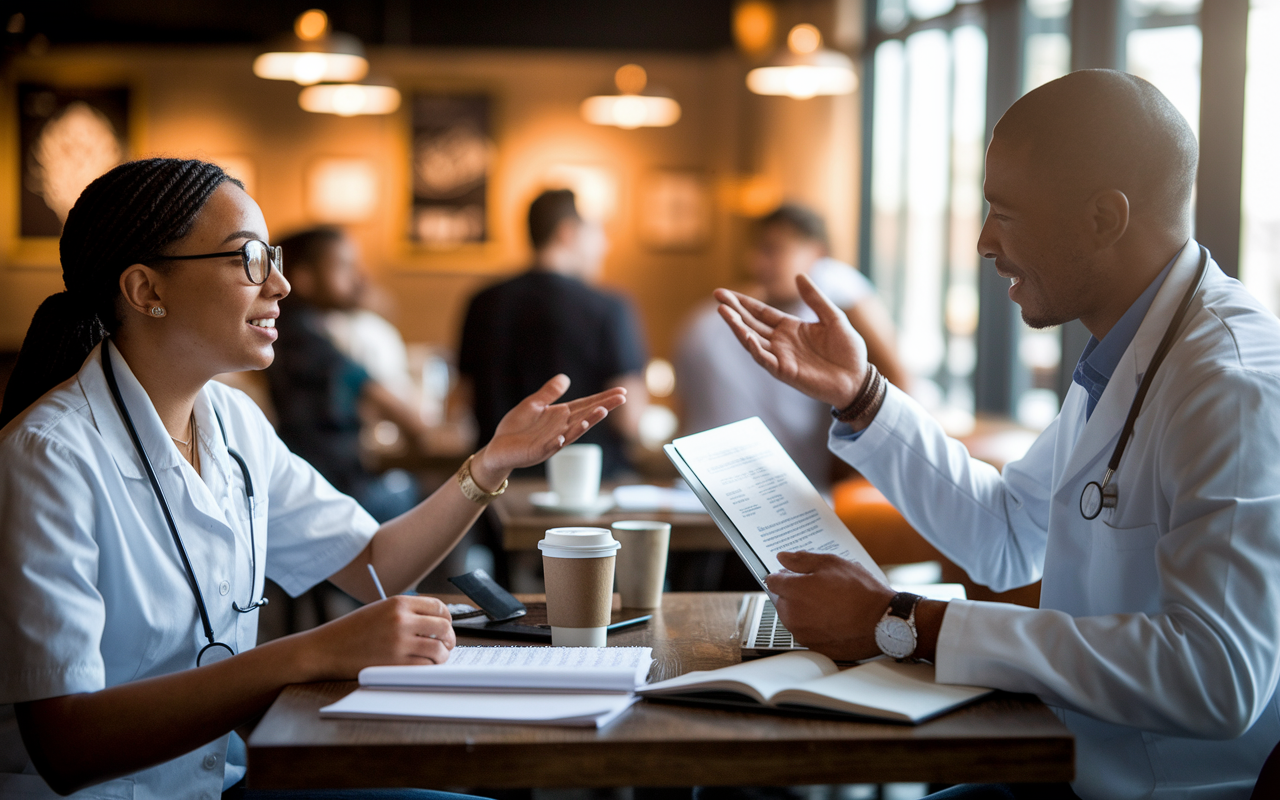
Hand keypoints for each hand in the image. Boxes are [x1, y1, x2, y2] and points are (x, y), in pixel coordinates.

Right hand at [298, 595, 455, 680]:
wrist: (325, 649)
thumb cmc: (352, 631)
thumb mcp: (379, 610)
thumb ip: (406, 613)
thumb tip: (436, 622)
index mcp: (398, 603)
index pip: (438, 607)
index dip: (447, 618)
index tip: (446, 625)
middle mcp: (401, 620)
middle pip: (443, 627)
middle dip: (449, 638)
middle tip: (446, 644)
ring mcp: (399, 643)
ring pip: (438, 649)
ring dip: (442, 655)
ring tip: (437, 657)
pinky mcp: (394, 664)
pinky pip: (425, 666)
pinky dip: (429, 667)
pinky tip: (423, 666)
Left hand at [472, 374, 626, 487]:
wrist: (498, 449)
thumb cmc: (516, 428)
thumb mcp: (533, 405)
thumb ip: (549, 393)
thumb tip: (565, 378)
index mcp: (560, 416)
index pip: (585, 405)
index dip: (602, 399)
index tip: (621, 392)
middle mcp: (561, 429)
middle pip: (585, 416)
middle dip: (603, 407)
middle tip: (621, 399)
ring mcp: (551, 441)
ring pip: (572, 432)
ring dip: (586, 423)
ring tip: (600, 412)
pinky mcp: (537, 451)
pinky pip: (548, 446)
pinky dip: (556, 442)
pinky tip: (561, 437)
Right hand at [715, 274, 868, 409]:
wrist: (858, 379)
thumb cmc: (848, 350)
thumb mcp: (834, 317)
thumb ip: (815, 299)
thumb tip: (799, 275)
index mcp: (790, 328)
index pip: (761, 313)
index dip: (744, 303)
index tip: (725, 293)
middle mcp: (781, 342)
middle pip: (751, 324)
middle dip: (734, 311)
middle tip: (718, 296)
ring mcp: (781, 357)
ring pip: (752, 340)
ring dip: (738, 327)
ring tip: (724, 312)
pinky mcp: (785, 372)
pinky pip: (765, 359)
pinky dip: (754, 348)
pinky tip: (746, 335)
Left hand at [765, 551, 894, 661]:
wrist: (882, 622)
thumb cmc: (860, 592)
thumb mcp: (831, 563)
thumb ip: (802, 560)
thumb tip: (783, 557)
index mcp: (794, 591)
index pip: (772, 581)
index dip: (784, 575)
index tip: (794, 574)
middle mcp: (792, 614)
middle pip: (781, 600)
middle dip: (794, 592)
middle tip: (819, 587)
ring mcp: (802, 633)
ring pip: (793, 617)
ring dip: (803, 609)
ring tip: (829, 603)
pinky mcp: (813, 646)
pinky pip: (806, 631)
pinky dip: (814, 624)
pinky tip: (832, 617)